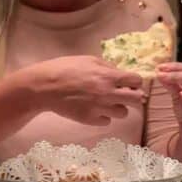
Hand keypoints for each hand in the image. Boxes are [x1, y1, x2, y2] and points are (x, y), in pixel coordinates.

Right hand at [26, 56, 144, 125]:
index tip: (129, 83)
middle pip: (137, 100)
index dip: (135, 82)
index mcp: (108, 76)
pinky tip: (95, 109)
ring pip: (123, 113)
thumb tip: (120, 74)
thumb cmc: (65, 68)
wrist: (44, 87)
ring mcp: (100, 109)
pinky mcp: (91, 120)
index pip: (137, 81)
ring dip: (118, 107)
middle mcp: (108, 94)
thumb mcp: (88, 60)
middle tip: (124, 94)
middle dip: (133, 96)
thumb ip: (107, 67)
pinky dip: (104, 116)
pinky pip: (107, 121)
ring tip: (107, 102)